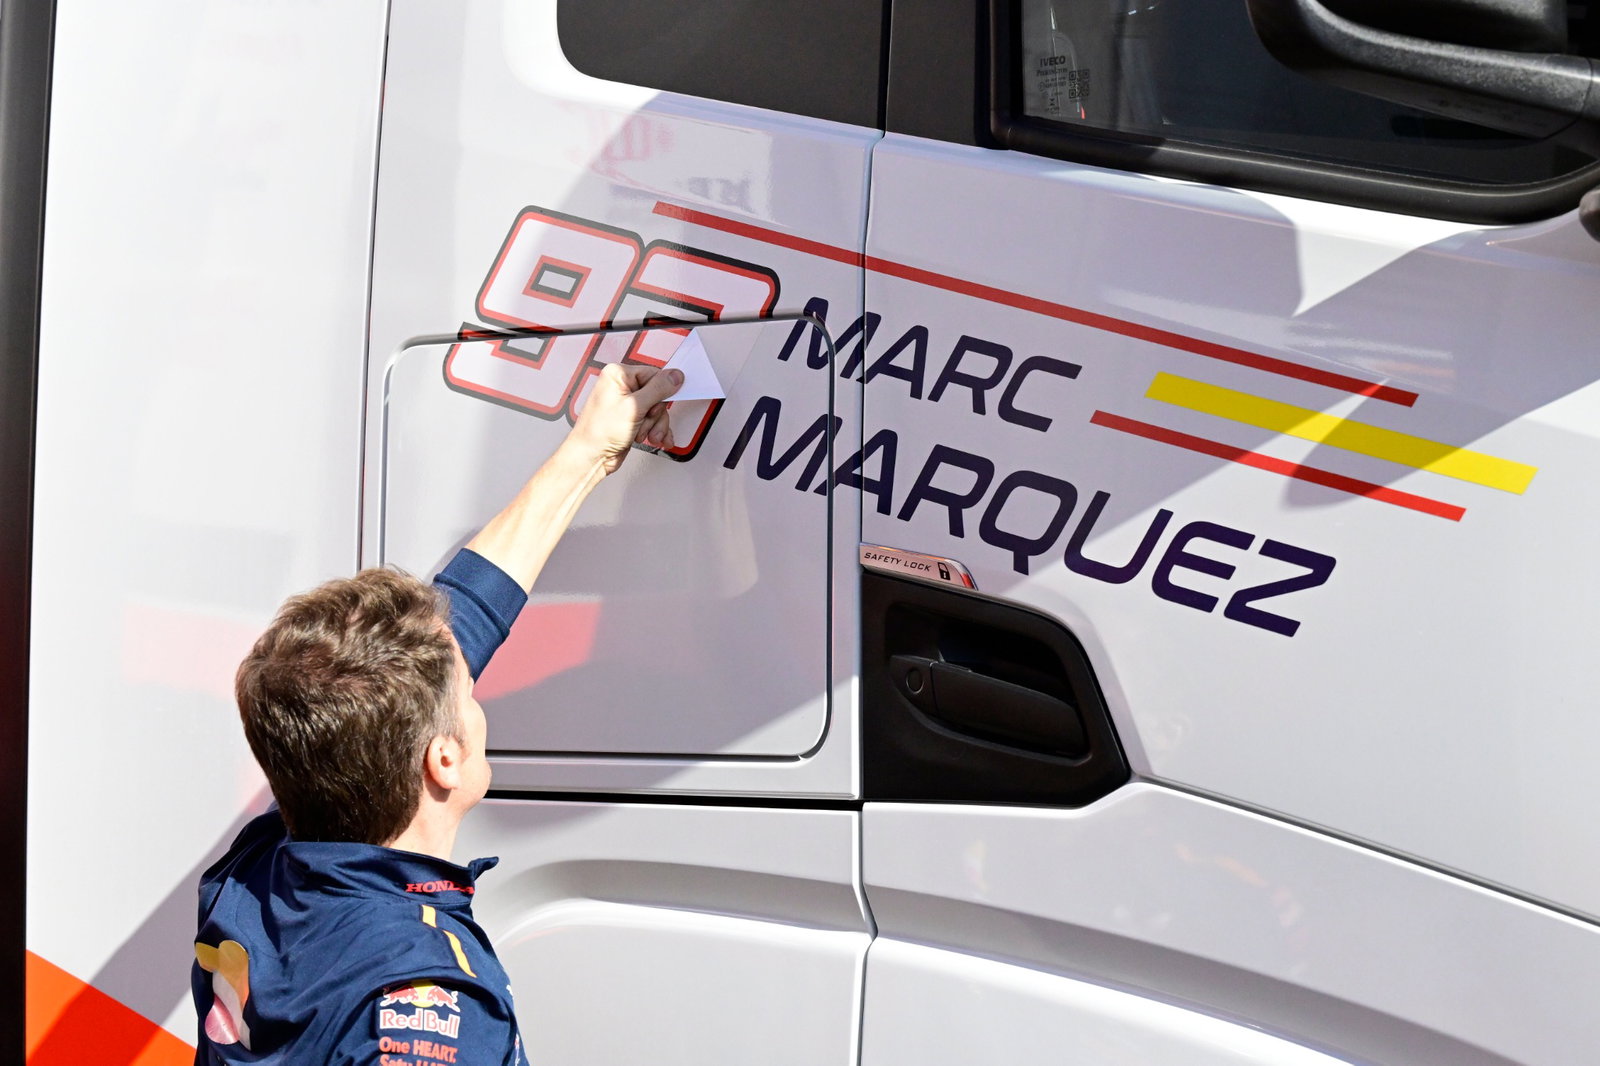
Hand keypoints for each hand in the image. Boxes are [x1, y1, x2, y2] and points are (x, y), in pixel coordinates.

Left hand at [568, 363, 683, 474]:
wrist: (591, 456)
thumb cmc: (600, 432)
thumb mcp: (634, 407)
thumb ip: (658, 389)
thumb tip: (675, 376)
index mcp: (618, 374)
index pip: (654, 374)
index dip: (661, 392)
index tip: (661, 404)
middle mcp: (621, 386)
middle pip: (657, 394)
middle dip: (655, 414)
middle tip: (646, 422)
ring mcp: (626, 403)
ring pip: (656, 409)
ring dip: (655, 425)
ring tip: (644, 434)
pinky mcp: (631, 418)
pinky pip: (652, 420)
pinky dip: (655, 430)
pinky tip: (654, 438)